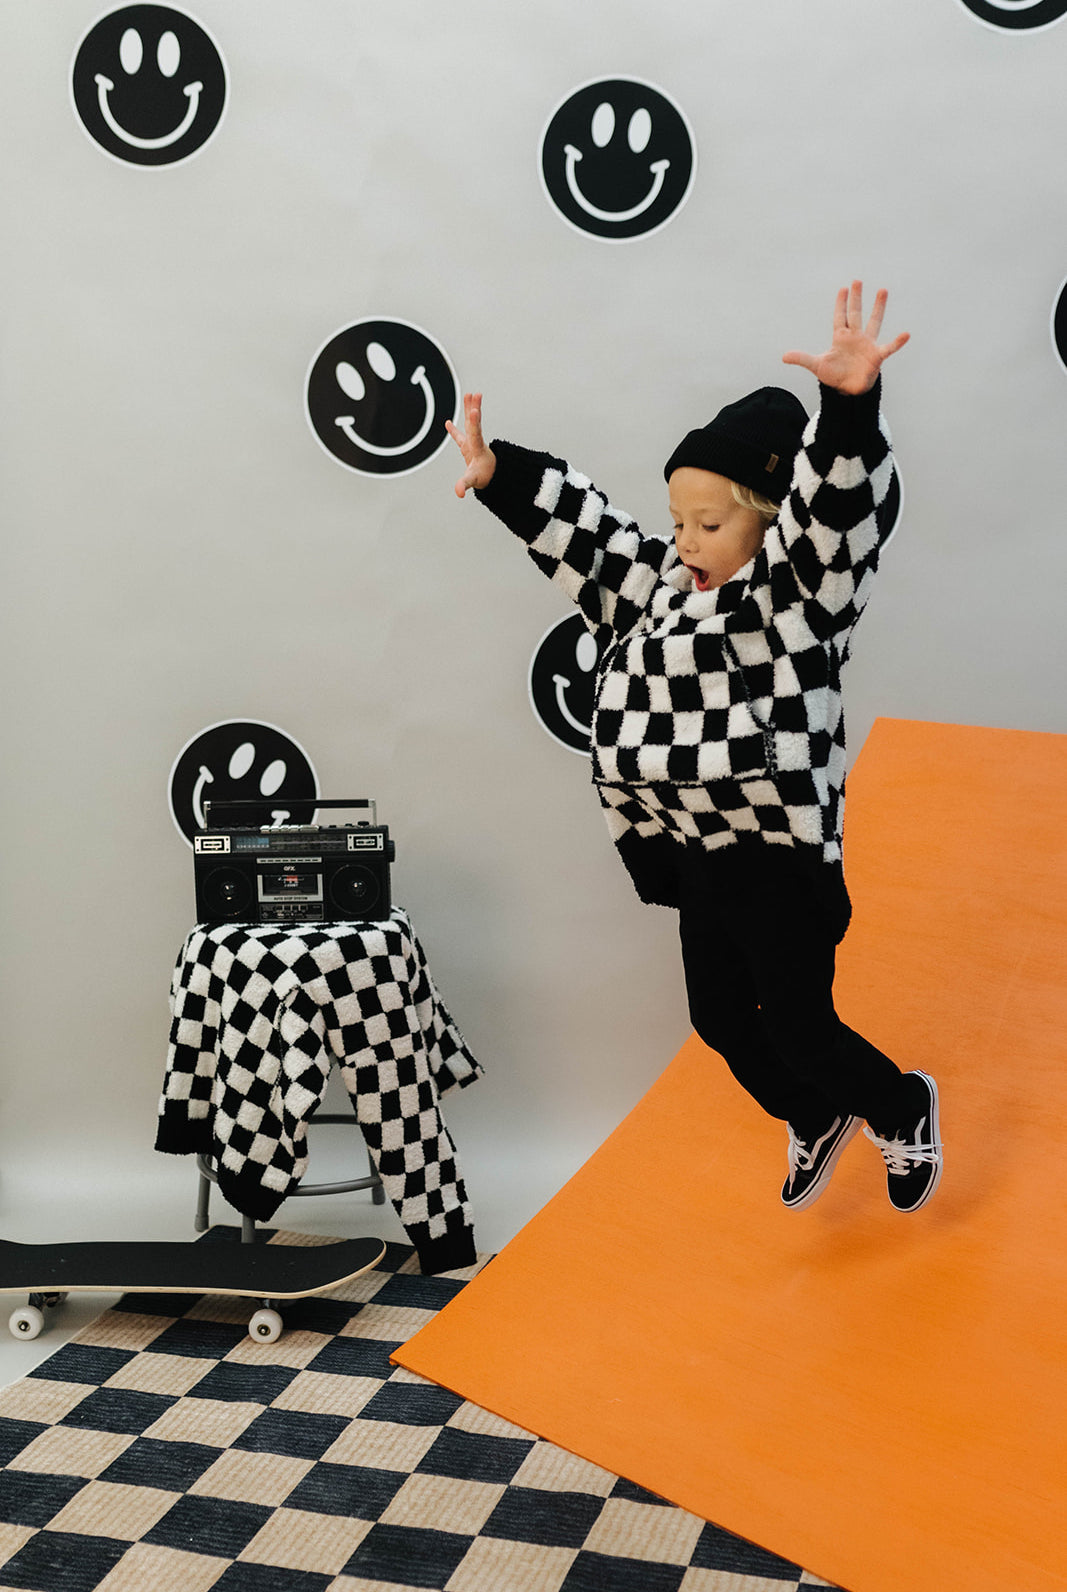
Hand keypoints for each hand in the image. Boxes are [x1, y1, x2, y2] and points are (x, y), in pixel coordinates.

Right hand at [445, 392, 496, 497]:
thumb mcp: (473, 480)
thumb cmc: (484, 477)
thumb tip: (458, 492)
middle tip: (475, 394)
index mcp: (477, 448)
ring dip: (469, 409)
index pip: (475, 432)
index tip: (475, 410)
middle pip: (474, 422)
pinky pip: (460, 435)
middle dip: (474, 408)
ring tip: (470, 394)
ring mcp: (472, 442)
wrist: (492, 478)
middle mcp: (475, 442)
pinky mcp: (468, 446)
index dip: (475, 422)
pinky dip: (454, 430)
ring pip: (470, 423)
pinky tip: (447, 422)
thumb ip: (464, 484)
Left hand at [782, 282, 908, 394]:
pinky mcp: (876, 356)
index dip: (841, 303)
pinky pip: (888, 347)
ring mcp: (867, 345)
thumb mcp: (817, 366)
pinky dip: (897, 342)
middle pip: (856, 314)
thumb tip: (783, 356)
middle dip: (856, 298)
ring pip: (874, 322)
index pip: (840, 316)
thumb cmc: (834, 376)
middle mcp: (855, 337)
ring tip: (882, 291)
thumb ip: (802, 358)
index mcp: (841, 338)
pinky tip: (906, 334)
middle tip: (857, 281)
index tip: (843, 289)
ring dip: (878, 307)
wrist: (849, 390)